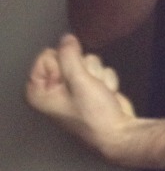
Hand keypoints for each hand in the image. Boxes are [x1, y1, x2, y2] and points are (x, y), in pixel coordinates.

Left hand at [25, 34, 136, 156]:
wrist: (119, 132)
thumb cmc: (95, 116)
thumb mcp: (79, 80)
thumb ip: (69, 55)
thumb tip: (67, 38)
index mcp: (39, 91)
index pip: (47, 56)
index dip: (65, 65)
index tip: (73, 83)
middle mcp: (52, 89)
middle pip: (68, 56)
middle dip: (83, 69)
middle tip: (87, 87)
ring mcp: (71, 87)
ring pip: (85, 61)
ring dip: (96, 75)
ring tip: (97, 93)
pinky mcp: (88, 86)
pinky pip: (97, 69)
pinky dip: (105, 80)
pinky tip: (105, 95)